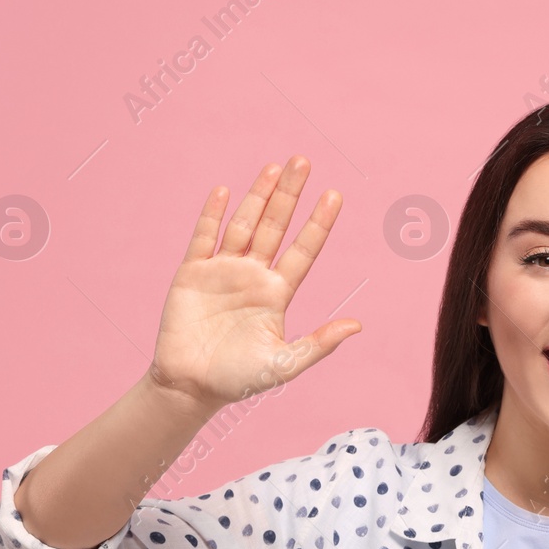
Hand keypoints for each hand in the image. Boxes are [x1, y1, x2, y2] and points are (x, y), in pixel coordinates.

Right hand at [145, 155, 359, 411]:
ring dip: (257, 196)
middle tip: (303, 161)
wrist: (191, 387)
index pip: (304, 250)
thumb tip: (357, 326)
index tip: (334, 195)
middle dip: (289, 195)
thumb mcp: (285, 364)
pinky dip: (213, 215)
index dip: (318, 223)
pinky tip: (224, 191)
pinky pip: (204, 238)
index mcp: (278, 292)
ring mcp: (222, 271)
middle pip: (276, 226)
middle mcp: (253, 275)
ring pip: (243, 224)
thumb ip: (319, 344)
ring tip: (274, 167)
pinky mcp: (192, 274)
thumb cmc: (239, 379)